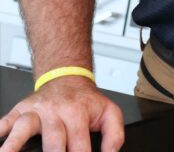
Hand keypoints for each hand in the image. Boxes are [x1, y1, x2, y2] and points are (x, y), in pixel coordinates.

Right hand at [0, 76, 123, 151]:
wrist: (68, 77)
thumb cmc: (85, 101)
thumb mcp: (108, 111)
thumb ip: (114, 134)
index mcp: (79, 113)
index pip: (80, 146)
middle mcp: (57, 112)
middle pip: (54, 142)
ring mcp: (37, 111)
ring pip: (25, 127)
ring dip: (15, 143)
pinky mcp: (21, 110)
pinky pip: (7, 120)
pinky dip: (0, 130)